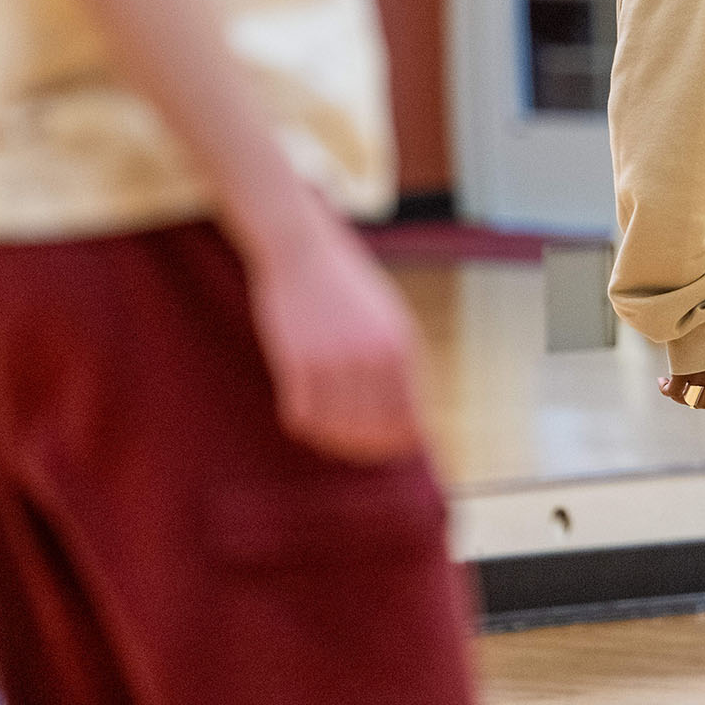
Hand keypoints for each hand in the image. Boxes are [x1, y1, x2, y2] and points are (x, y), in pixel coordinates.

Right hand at [245, 201, 426, 463]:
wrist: (303, 251)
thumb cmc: (348, 287)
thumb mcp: (390, 321)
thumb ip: (400, 366)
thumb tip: (409, 418)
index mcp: (401, 350)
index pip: (407, 420)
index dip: (398, 444)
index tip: (387, 454)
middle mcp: (371, 359)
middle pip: (371, 430)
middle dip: (363, 448)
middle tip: (351, 451)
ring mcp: (333, 360)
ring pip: (334, 428)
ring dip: (330, 439)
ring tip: (325, 436)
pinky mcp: (295, 361)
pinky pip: (301, 414)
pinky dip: (303, 424)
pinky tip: (302, 418)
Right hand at [659, 360, 704, 410]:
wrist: (698, 312)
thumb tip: (702, 363)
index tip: (697, 387)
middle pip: (704, 402)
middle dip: (690, 399)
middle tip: (682, 391)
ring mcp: (701, 376)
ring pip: (689, 400)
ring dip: (678, 396)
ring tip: (670, 385)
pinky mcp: (684, 373)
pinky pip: (673, 391)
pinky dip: (665, 390)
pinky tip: (662, 381)